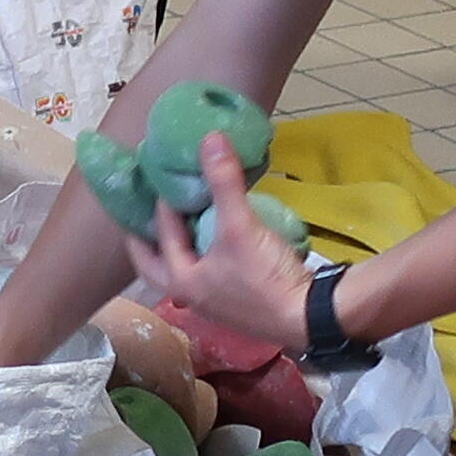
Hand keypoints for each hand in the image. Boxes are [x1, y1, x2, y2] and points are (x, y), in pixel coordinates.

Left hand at [119, 138, 315, 356]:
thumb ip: (223, 182)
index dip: (160, 203)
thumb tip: (210, 138)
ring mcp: (213, 300)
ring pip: (184, 267)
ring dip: (180, 243)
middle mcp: (189, 294)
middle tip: (148, 208)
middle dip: (149, 237)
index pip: (160, 233)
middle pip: (156, 262)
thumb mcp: (240, 226)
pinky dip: (205, 250)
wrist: (307, 316)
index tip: (162, 177)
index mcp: (179, 280)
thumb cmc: (263, 277)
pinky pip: (209, 269)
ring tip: (183, 215)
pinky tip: (217, 234)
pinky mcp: (235, 300)